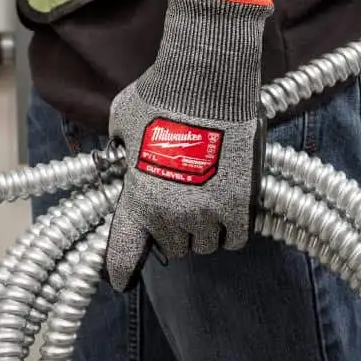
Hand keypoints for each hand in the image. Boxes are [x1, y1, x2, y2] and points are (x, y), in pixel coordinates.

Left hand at [104, 0, 272, 290]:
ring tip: (208, 201)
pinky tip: (231, 207)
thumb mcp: (122, 123)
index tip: (121, 279)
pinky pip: (236, 238)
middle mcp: (171, 215)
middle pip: (175, 249)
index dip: (121, 270)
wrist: (205, 81)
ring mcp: (208, 212)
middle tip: (181, 207)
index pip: (123, 253)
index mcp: (138, 200)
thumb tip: (120, 151)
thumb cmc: (159, 96)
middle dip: (175, 233)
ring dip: (206, 229)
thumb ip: (120, 148)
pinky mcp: (240, 205)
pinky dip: (233, 228)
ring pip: (207, 244)